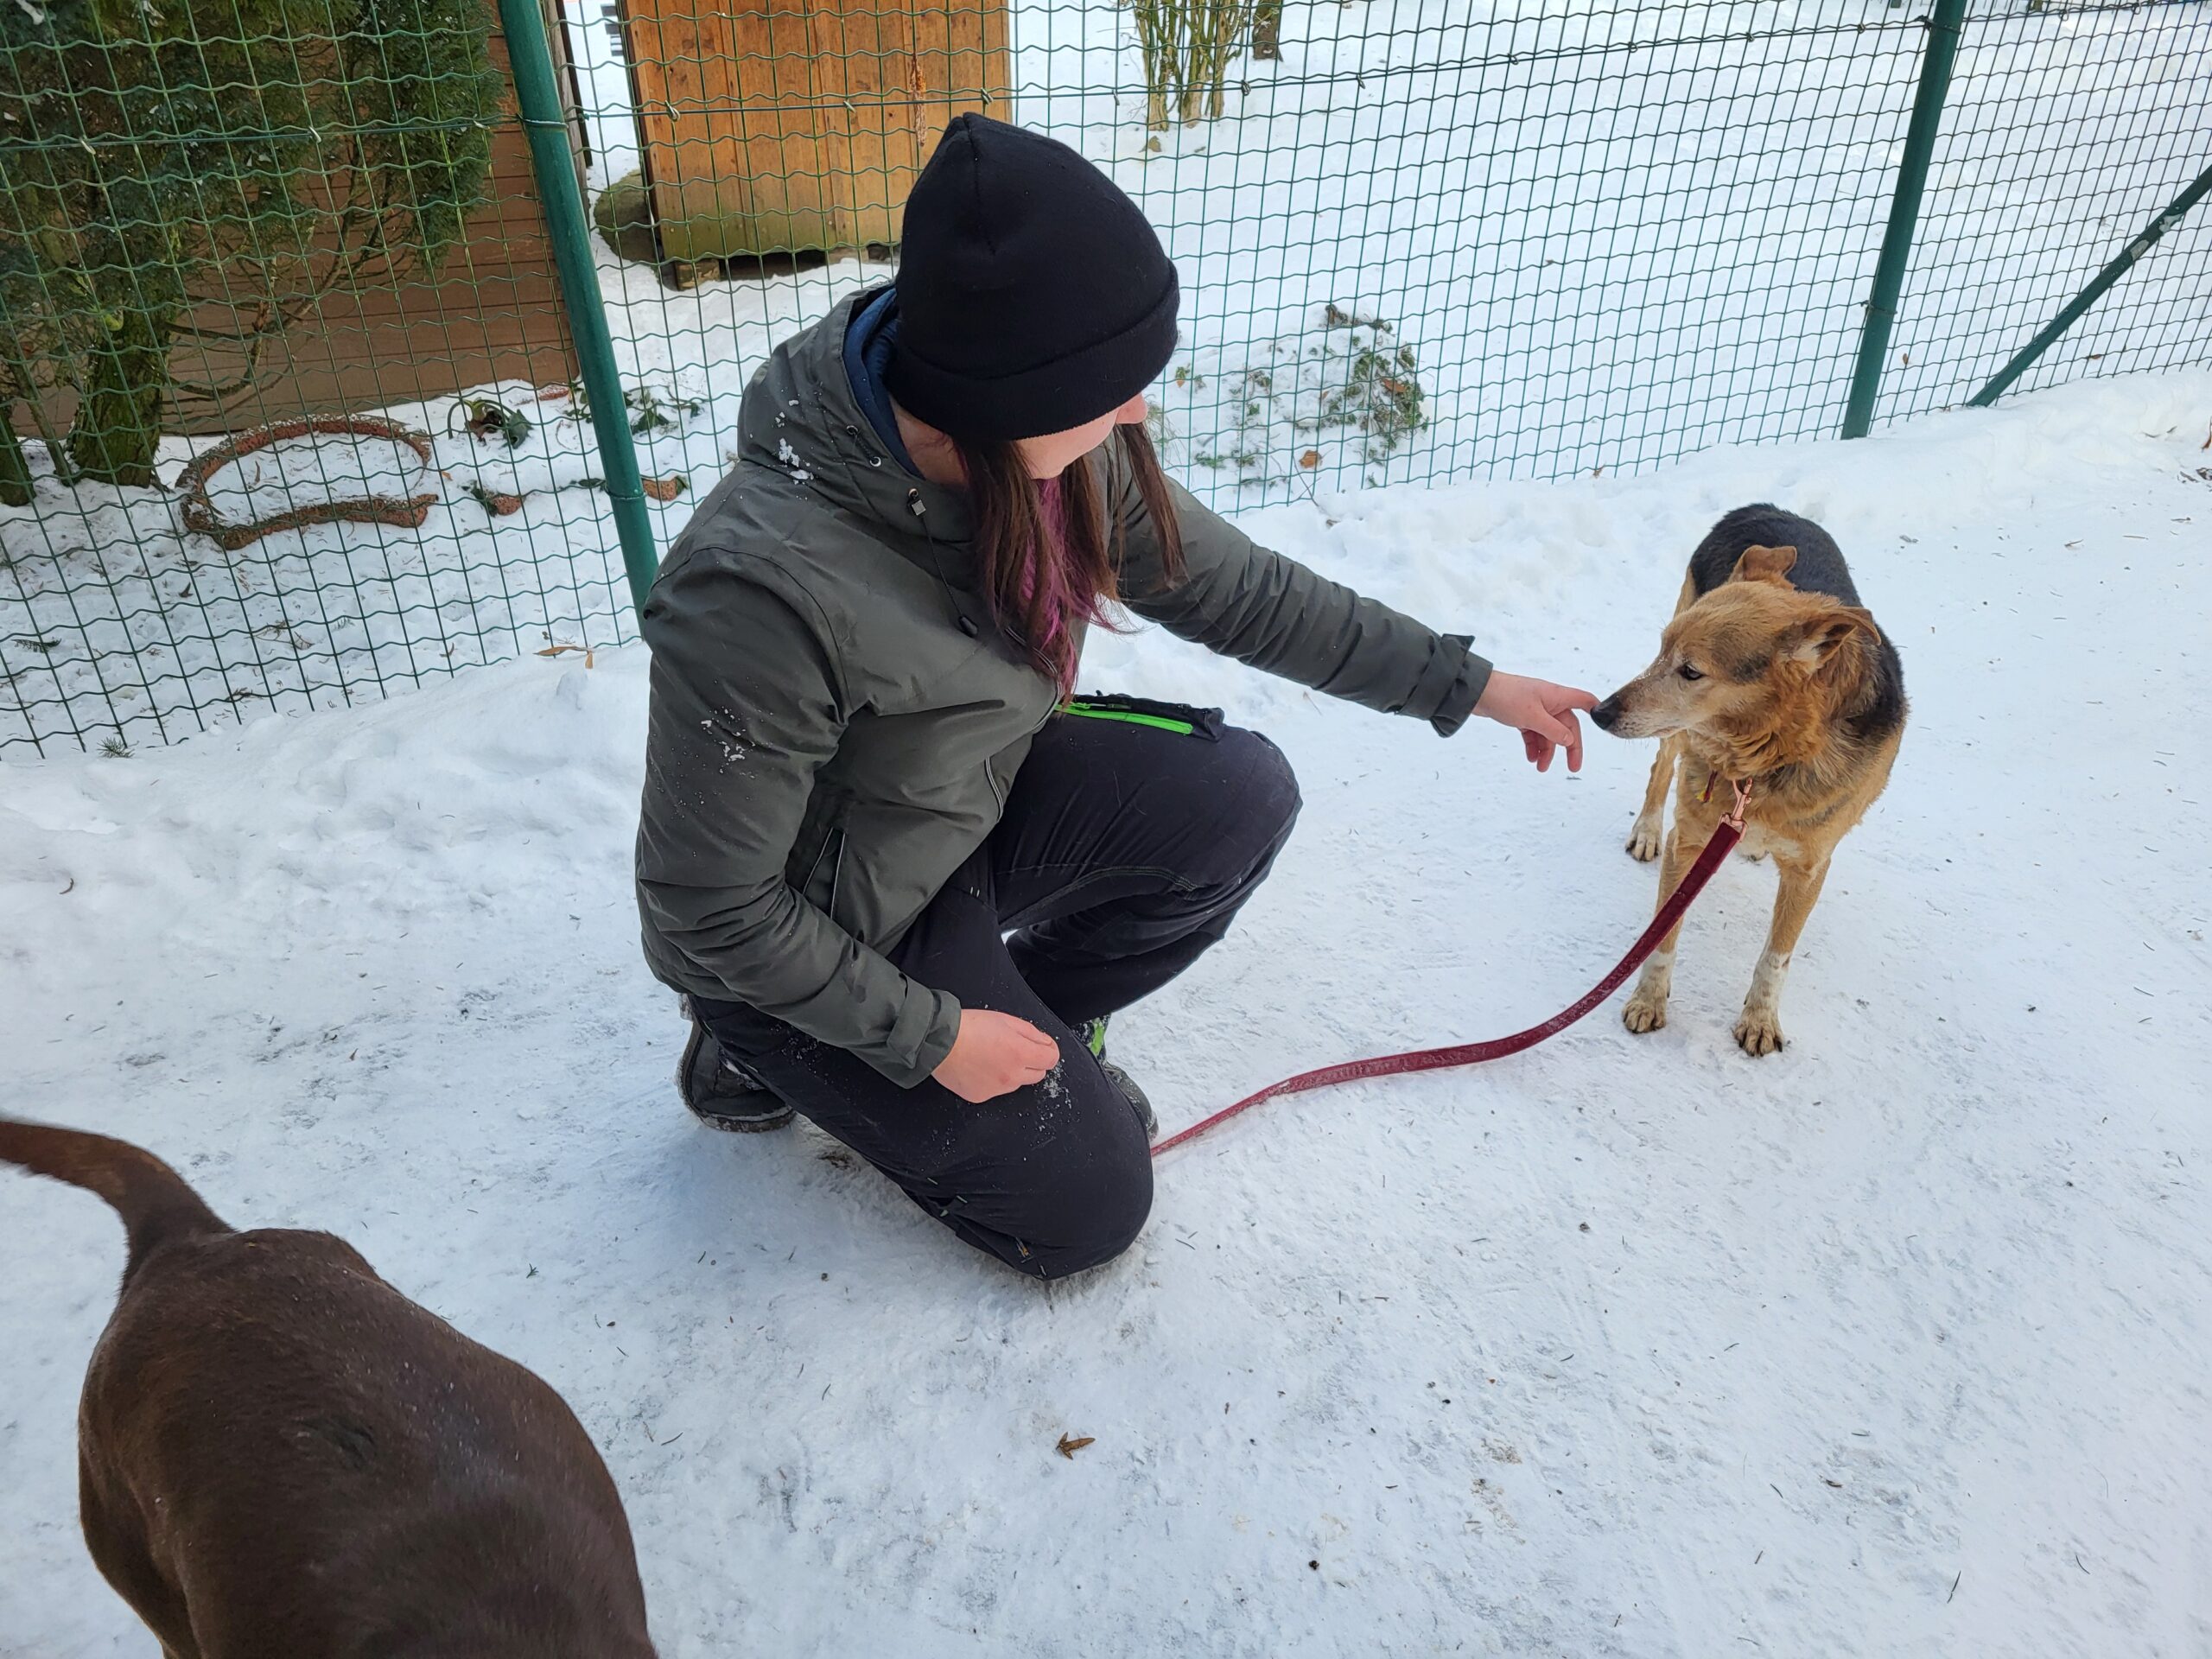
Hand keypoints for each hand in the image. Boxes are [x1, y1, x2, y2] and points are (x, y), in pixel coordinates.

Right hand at [933, 1008, 1060, 1102]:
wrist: (938, 1041)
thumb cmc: (968, 1027)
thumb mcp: (1006, 1020)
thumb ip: (1031, 1033)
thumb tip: (1044, 1043)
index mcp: (1020, 1054)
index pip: (1052, 1059)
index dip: (1048, 1049)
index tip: (1043, 1046)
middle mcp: (1011, 1076)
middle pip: (1038, 1074)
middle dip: (1032, 1061)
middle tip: (1015, 1048)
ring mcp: (996, 1089)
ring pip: (1016, 1083)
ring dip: (1012, 1072)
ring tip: (992, 1056)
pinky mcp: (981, 1096)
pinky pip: (996, 1090)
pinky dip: (993, 1080)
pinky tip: (980, 1066)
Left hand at [1474, 671, 1599, 772]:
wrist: (1477, 693)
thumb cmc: (1506, 696)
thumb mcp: (1533, 717)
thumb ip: (1553, 730)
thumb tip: (1570, 741)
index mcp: (1557, 696)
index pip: (1584, 701)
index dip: (1595, 711)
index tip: (1603, 725)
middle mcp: (1549, 702)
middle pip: (1567, 726)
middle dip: (1569, 747)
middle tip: (1572, 767)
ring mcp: (1535, 709)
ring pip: (1549, 733)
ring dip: (1547, 751)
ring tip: (1541, 768)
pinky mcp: (1521, 716)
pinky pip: (1533, 734)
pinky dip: (1534, 746)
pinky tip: (1531, 758)